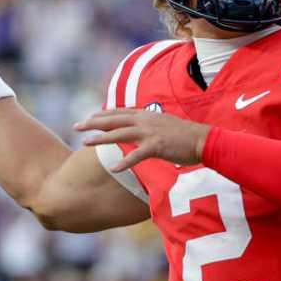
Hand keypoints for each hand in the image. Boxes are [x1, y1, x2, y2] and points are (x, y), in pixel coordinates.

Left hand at [76, 110, 210, 170]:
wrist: (204, 140)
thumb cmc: (185, 136)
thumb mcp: (164, 126)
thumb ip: (149, 127)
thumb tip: (139, 132)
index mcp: (147, 114)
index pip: (119, 112)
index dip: (102, 114)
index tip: (89, 117)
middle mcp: (145, 120)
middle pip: (114, 120)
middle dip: (93, 123)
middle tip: (76, 126)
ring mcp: (150, 132)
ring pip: (120, 134)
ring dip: (101, 138)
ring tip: (85, 143)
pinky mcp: (157, 146)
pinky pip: (136, 155)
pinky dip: (124, 162)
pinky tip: (113, 168)